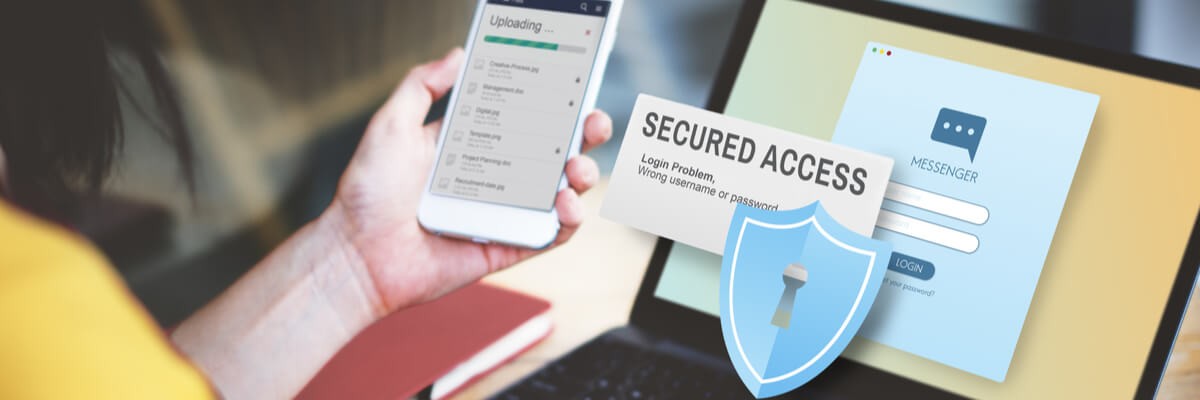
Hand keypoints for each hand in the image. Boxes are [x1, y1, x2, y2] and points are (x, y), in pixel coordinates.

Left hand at [327, 48, 612, 315]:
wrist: (356, 254)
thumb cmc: (367, 195)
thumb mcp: (391, 125)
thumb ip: (422, 86)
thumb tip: (457, 55)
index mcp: (474, 145)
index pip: (525, 117)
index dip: (554, 102)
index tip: (572, 87)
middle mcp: (496, 177)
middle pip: (555, 151)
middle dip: (583, 134)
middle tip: (592, 123)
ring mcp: (505, 212)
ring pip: (563, 191)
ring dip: (582, 176)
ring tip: (575, 169)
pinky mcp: (508, 247)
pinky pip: (551, 234)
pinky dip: (569, 220)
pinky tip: (565, 205)